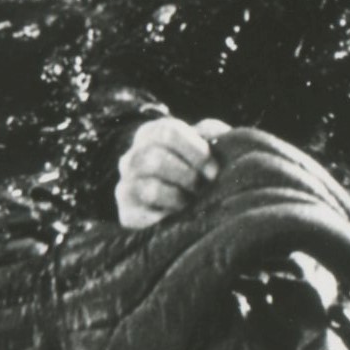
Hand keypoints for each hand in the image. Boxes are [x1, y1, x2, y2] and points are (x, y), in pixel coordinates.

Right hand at [115, 114, 229, 228]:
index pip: (168, 133)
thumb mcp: (206, 142)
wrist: (172, 194)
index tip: (214, 171)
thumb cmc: (196, 163)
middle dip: (188, 177)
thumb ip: (214, 135)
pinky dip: (168, 217)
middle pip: (155, 160)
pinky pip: (144, 216)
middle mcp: (132, 157)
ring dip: (179, 198)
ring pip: (150, 189)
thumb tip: (223, 140)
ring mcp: (125, 185)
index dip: (196, 152)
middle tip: (204, 188)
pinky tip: (180, 216)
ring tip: (193, 202)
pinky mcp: (127, 213)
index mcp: (152, 133)